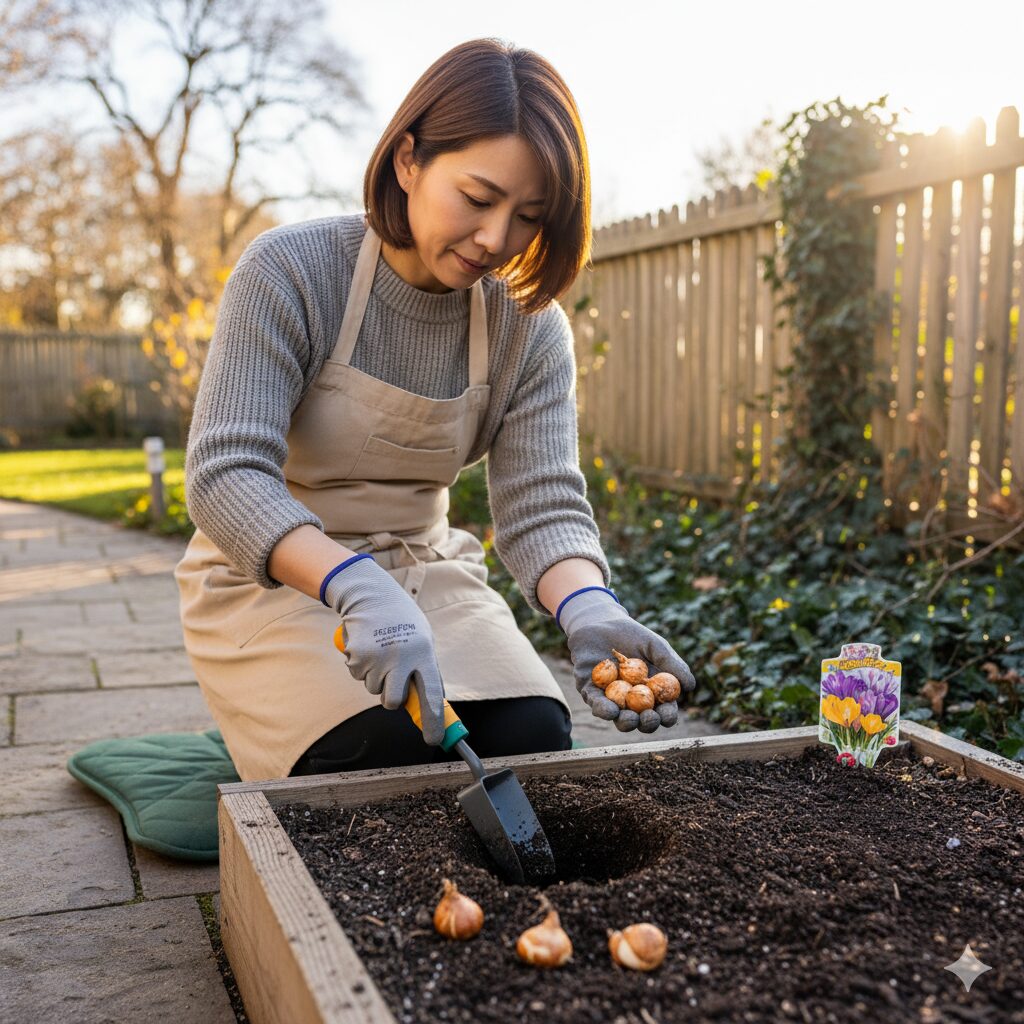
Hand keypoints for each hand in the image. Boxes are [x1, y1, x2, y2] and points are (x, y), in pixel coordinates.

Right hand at [323, 555, 446, 745]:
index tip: (435, 740)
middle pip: (393, 701)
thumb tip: (430, 701)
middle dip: (390, 698)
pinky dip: (361, 666)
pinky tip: (367, 645)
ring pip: (373, 688)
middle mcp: (401, 658)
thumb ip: (424, 668)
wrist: (371, 595)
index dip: (434, 721)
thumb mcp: (422, 639)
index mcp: (423, 653)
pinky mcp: (358, 655)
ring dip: (376, 676)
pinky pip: (358, 675)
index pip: (431, 694)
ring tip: (381, 650)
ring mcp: (378, 658)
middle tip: (391, 681)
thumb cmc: (401, 620)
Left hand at [557, 587, 694, 732]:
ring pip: (619, 719)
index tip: (666, 715)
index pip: (663, 710)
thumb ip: (672, 664)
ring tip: (631, 718)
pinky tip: (610, 711)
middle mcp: (633, 700)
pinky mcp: (590, 691)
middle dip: (647, 724)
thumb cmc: (632, 635)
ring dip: (626, 723)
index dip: (666, 716)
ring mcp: (611, 698)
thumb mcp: (655, 646)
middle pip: (642, 721)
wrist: (600, 622)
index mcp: (652, 692)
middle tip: (648, 718)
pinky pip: (597, 704)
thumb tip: (690, 686)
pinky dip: (604, 710)